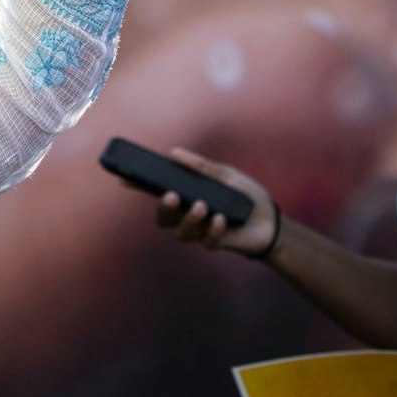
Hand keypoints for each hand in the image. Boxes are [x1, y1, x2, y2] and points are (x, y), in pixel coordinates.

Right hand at [149, 147, 277, 257]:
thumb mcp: (225, 175)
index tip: (125, 179)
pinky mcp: (215, 243)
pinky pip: (206, 240)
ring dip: (189, 218)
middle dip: (163, 207)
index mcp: (186, 196)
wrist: (271, 220)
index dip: (139, 186)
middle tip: (171, 195)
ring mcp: (199, 231)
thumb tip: (173, 153)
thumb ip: (201, 167)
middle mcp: (187, 215)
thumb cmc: (245, 195)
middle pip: (162, 217)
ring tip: (202, 206)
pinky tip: (220, 219)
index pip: (157, 191)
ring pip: (181, 231)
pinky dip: (213, 229)